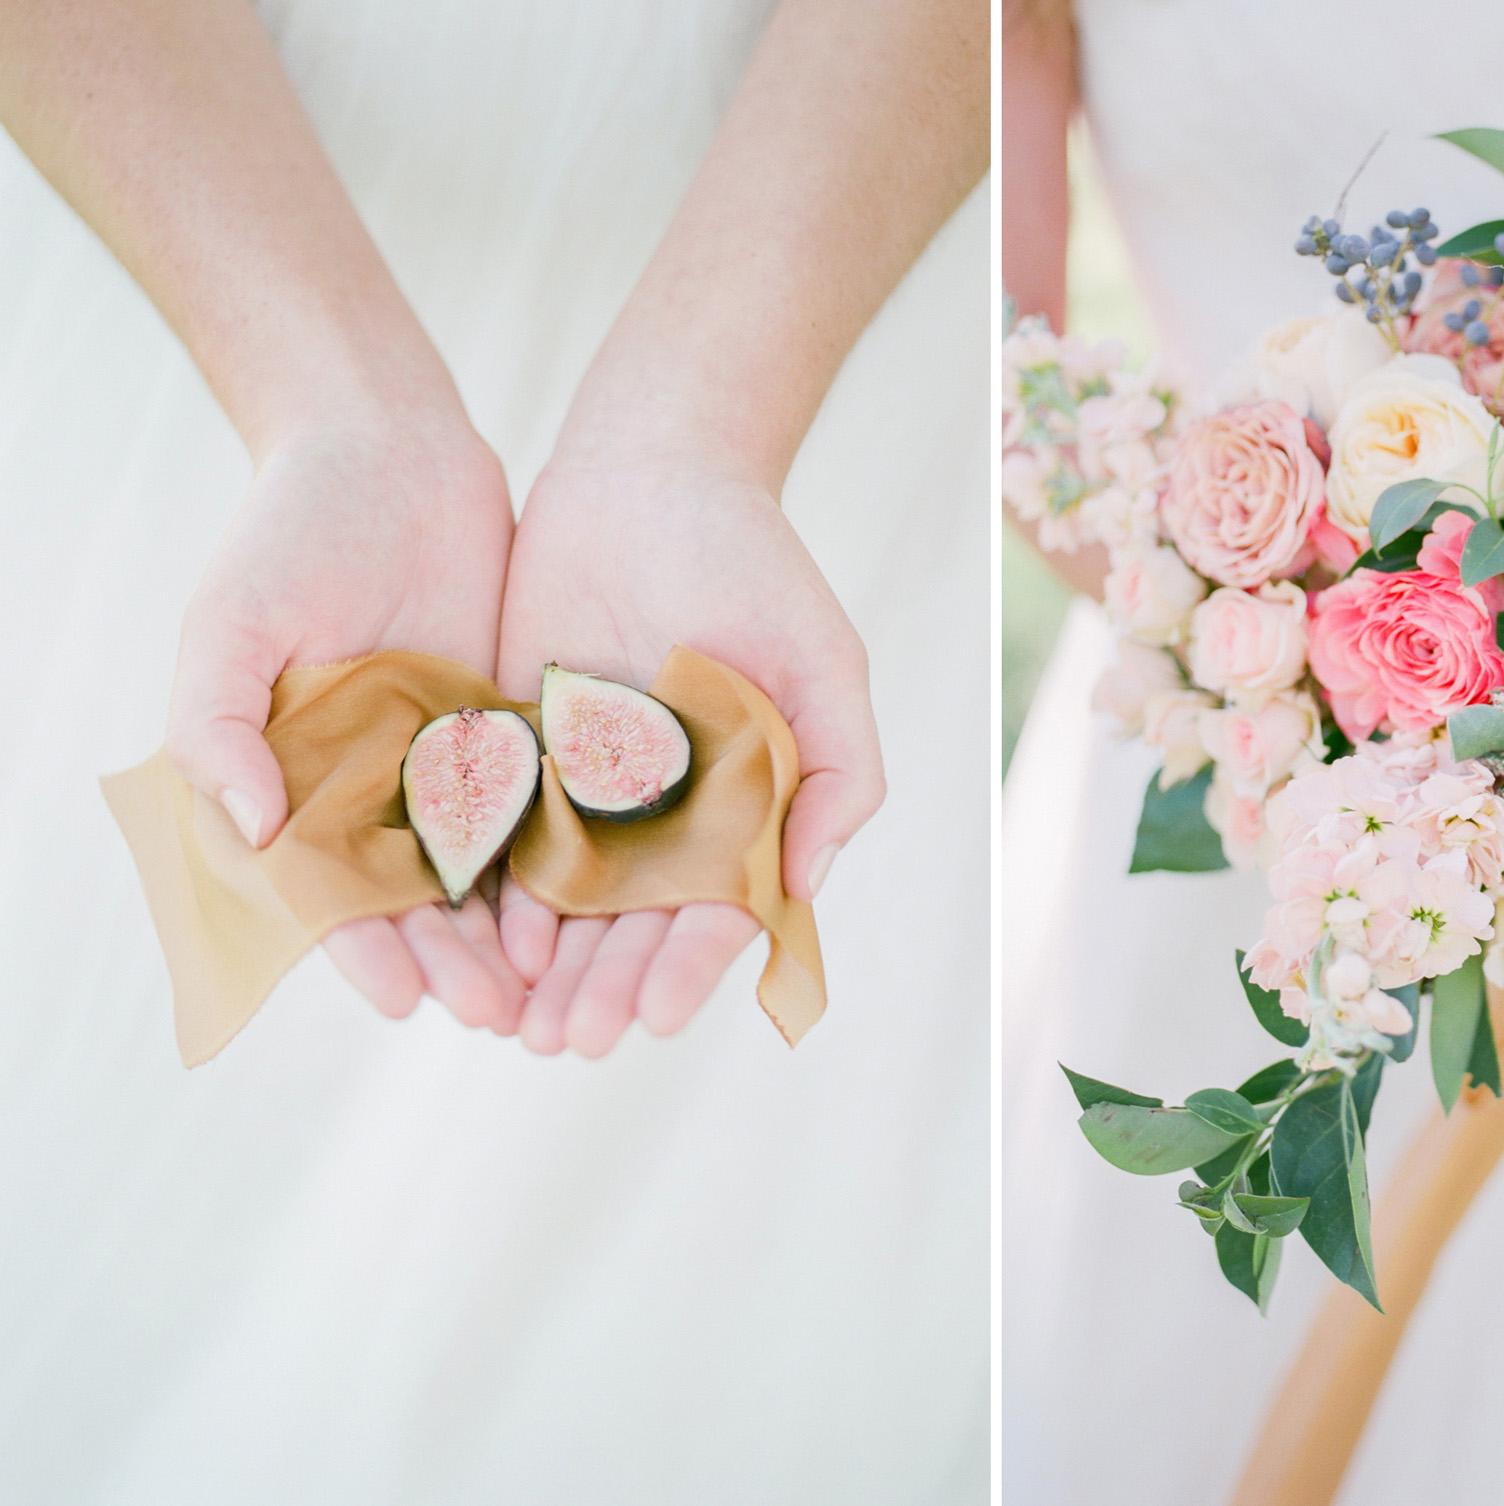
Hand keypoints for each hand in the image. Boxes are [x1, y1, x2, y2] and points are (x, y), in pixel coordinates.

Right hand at [165, 406, 527, 1031]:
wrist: (386, 449)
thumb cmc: (288, 531)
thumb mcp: (231, 623)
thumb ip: (221, 726)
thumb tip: (252, 833)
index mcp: (294, 779)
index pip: (326, 890)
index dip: (359, 946)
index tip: (397, 1000)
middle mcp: (371, 785)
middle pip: (414, 898)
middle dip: (451, 962)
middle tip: (497, 1016)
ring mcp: (445, 760)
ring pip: (481, 870)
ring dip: (508, 935)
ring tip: (547, 991)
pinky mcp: (513, 727)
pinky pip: (539, 807)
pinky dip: (558, 860)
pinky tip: (592, 908)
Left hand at [492, 444, 883, 1056]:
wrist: (650, 472)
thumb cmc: (755, 564)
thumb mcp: (824, 664)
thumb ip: (840, 773)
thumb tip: (805, 885)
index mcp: (745, 803)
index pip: (717, 908)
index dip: (689, 967)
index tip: (659, 1018)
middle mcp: (669, 809)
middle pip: (634, 924)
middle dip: (607, 987)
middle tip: (572, 1042)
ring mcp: (594, 784)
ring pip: (567, 900)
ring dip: (548, 967)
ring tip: (522, 1025)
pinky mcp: (524, 748)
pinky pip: (505, 835)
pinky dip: (495, 893)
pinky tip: (483, 940)